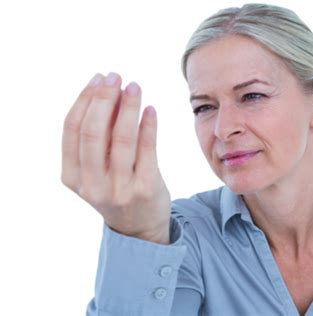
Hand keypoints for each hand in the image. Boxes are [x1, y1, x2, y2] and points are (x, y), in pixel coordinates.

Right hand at [61, 72, 170, 243]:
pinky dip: (148, 125)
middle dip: (104, 98)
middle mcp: (92, 185)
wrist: (140, 228)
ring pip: (121, 138)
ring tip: (134, 87)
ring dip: (128, 106)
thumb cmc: (116, 189)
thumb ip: (95, 140)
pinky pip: (147, 148)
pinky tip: (150, 109)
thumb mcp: (95, 171)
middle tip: (115, 76)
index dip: (84, 100)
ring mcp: (119, 188)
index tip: (97, 79)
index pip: (72, 130)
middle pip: (93, 131)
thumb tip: (106, 92)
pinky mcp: (145, 188)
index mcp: (72, 177)